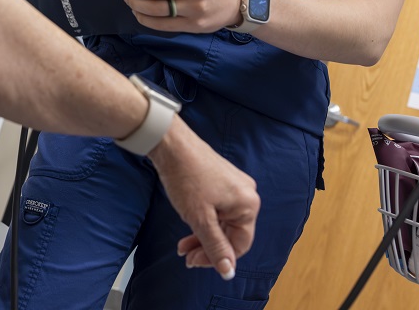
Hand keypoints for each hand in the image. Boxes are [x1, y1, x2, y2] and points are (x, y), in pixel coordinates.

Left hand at [148, 117, 258, 277]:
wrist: (170, 145)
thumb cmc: (186, 177)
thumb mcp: (200, 219)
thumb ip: (215, 247)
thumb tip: (229, 273)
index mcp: (248, 204)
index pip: (240, 244)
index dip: (217, 258)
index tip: (195, 262)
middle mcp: (246, 194)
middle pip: (230, 234)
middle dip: (207, 247)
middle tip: (186, 256)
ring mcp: (234, 186)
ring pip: (222, 223)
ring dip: (203, 236)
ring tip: (183, 245)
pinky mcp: (221, 181)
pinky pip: (217, 210)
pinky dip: (203, 221)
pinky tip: (189, 227)